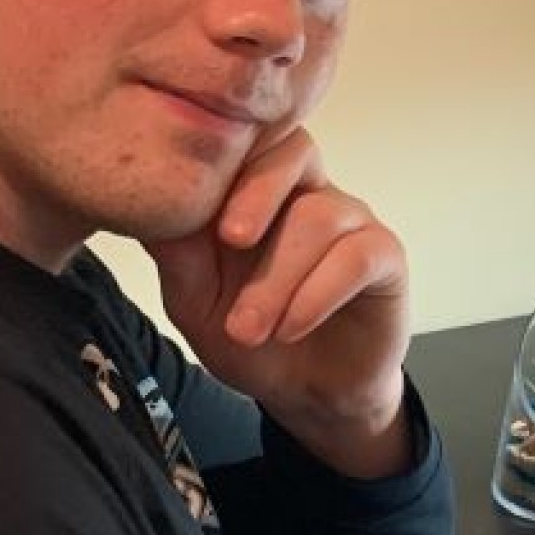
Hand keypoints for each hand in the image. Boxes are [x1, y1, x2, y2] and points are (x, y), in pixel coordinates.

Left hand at [144, 128, 412, 476]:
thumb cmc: (252, 337)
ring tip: (250, 329)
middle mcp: (311, 193)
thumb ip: (179, 255)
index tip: (193, 198)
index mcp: (261, 191)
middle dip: (259, 191)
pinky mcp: (385, 258)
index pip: (252, 140)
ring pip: (319, 217)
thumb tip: (149, 207)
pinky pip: (357, 256)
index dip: (226, 155)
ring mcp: (352, 222)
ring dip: (277, 277)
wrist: (308, 394)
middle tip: (231, 239)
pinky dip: (317, 293)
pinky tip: (291, 326)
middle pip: (296, 151)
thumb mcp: (196, 302)